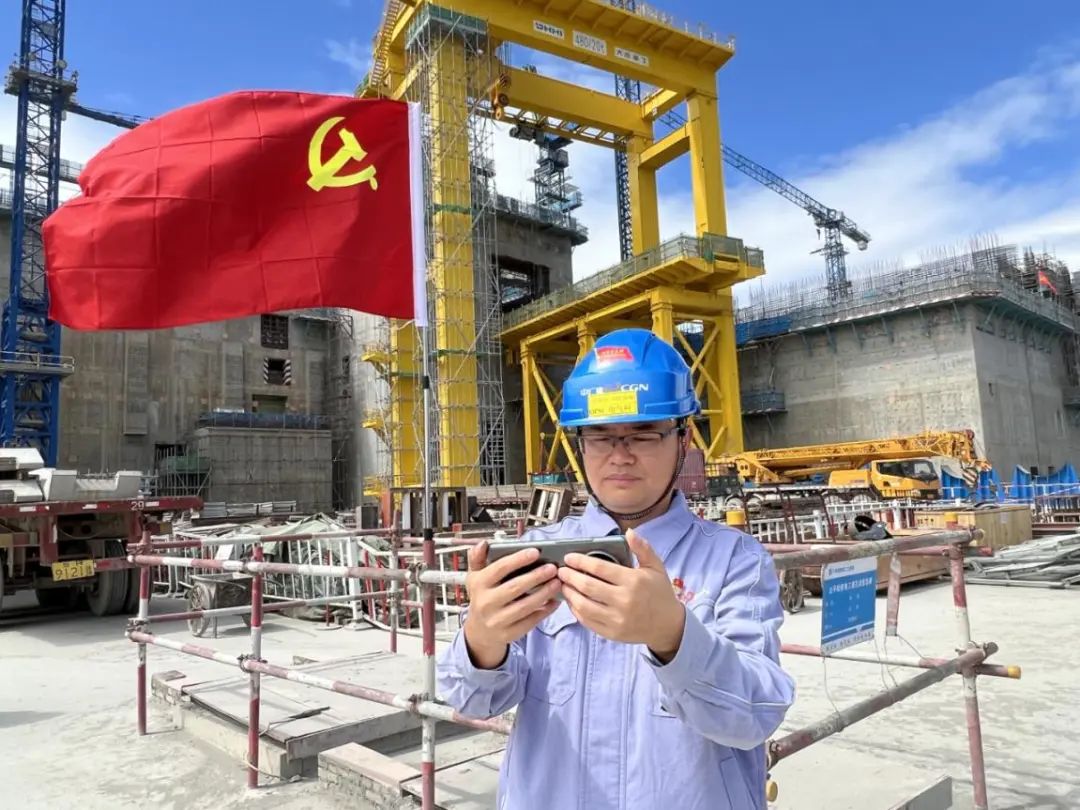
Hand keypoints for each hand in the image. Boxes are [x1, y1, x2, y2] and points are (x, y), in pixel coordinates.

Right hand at [462, 541, 561, 668]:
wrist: (479, 631)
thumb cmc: (482, 597)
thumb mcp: (475, 577)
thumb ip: (477, 559)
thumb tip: (483, 543)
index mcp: (479, 585)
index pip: (499, 569)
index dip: (518, 560)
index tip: (535, 552)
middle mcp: (486, 603)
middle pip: (514, 588)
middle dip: (536, 577)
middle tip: (553, 568)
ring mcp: (497, 620)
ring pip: (525, 606)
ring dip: (544, 594)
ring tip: (557, 583)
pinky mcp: (509, 634)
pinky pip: (530, 622)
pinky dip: (544, 611)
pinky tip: (554, 601)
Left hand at [558, 530, 685, 661]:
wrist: (668, 625)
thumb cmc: (660, 593)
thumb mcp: (655, 567)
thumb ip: (642, 548)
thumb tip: (629, 532)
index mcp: (633, 581)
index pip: (600, 568)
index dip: (580, 561)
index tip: (569, 557)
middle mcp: (624, 601)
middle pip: (588, 586)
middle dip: (570, 576)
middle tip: (561, 570)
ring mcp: (617, 619)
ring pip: (584, 605)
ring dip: (569, 594)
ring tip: (564, 585)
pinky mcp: (612, 633)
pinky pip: (588, 621)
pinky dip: (576, 610)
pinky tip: (573, 602)